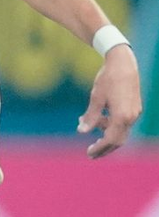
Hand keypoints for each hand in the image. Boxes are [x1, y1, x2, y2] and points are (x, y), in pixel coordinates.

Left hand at [77, 44, 141, 158]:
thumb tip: (81, 132)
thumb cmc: (107, 79)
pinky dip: (110, 125)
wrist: (123, 63)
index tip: (89, 153)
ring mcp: (134, 112)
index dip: (100, 148)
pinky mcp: (134, 108)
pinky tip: (98, 119)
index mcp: (122, 116)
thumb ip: (90, 116)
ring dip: (105, 134)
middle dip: (104, 148)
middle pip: (118, 140)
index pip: (111, 140)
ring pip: (120, 132)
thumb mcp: (96, 98)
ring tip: (86, 126)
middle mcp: (131, 116)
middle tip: (90, 154)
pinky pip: (122, 123)